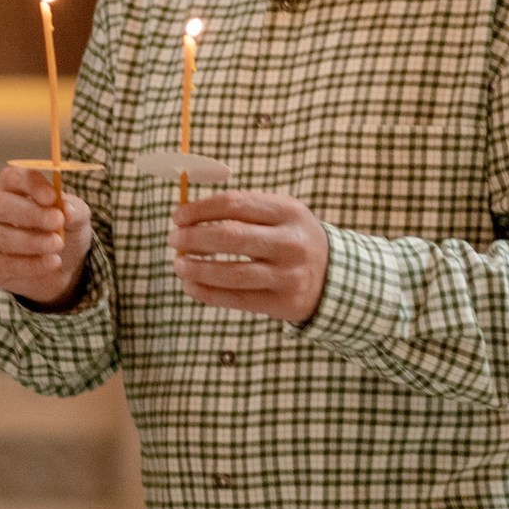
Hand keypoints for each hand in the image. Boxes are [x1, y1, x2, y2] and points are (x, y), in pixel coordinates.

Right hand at [0, 166, 93, 307]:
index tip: (52, 197)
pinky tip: (52, 262)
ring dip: (31, 241)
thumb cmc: (62, 229)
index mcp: (11, 185)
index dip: (31, 185)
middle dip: (30, 214)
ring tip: (57, 244)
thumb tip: (67, 210)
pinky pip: (3, 263)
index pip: (13, 177)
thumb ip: (74, 210)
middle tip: (56, 221)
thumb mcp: (76, 217)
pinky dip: (30, 265)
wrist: (60, 264)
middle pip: (1, 205)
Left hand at [171, 191, 330, 323]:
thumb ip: (241, 210)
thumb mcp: (279, 213)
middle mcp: (291, 242)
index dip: (200, 210)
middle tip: (174, 240)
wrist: (334, 275)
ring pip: (233, 273)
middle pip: (231, 237)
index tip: (177, 217)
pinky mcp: (284, 303)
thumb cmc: (291, 237)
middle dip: (194, 238)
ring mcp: (289, 275)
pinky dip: (208, 294)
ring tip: (178, 265)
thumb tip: (188, 216)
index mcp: (288, 211)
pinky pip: (238, 300)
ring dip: (197, 269)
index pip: (234, 205)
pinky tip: (191, 286)